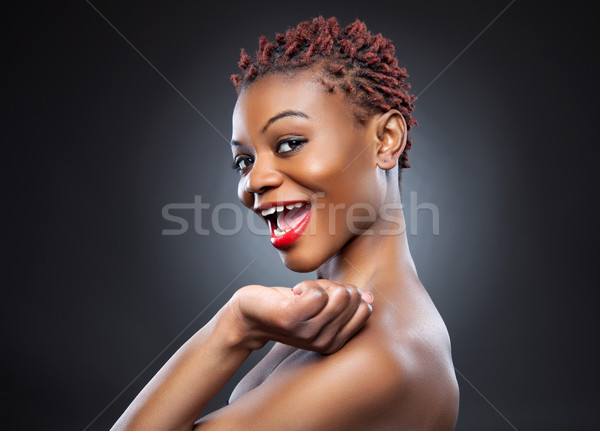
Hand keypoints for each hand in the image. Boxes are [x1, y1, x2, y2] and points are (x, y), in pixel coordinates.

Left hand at [228, 279, 373, 353]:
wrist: (249, 316)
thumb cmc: (286, 307)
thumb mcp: (320, 308)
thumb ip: (345, 304)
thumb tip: (369, 299)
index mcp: (336, 342)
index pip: (364, 309)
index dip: (347, 293)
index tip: (325, 298)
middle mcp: (325, 342)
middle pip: (351, 298)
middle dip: (331, 287)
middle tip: (309, 295)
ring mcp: (309, 333)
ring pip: (337, 295)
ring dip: (317, 286)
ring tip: (300, 295)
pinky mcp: (292, 320)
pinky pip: (316, 293)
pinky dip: (304, 285)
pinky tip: (293, 294)